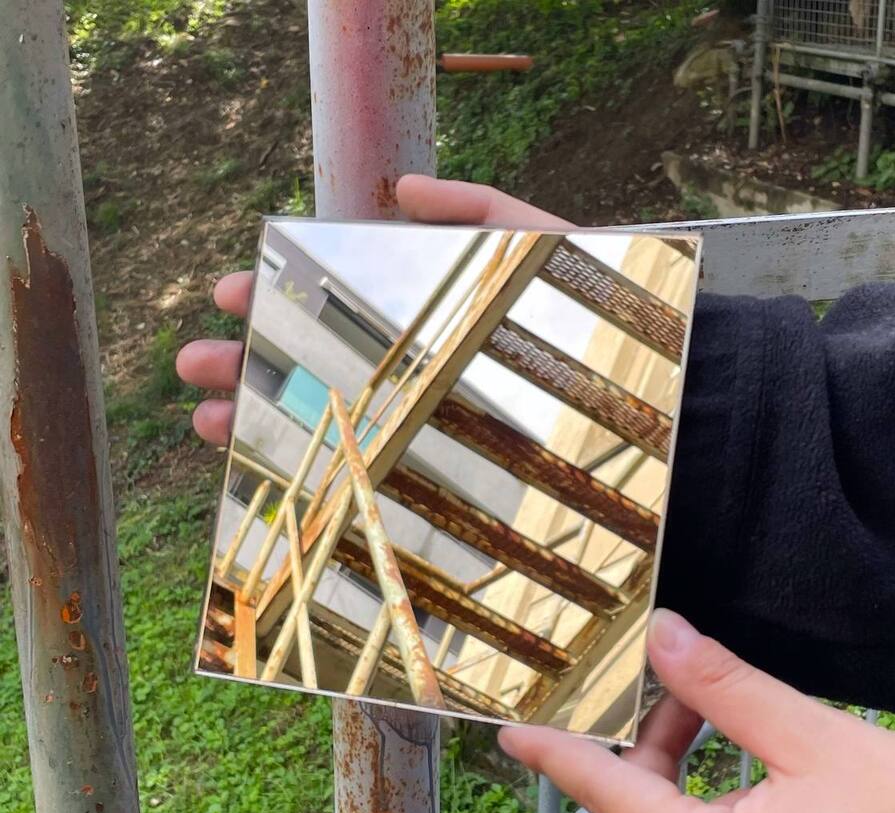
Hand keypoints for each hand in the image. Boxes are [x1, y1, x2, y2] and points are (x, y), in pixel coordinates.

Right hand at [176, 175, 571, 444]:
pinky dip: (308, 477)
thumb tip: (401, 190)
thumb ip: (474, 208)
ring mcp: (409, 422)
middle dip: (244, 363)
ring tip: (207, 422)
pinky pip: (356, 474)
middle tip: (196, 365)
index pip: (327, 305)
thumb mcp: (532, 241)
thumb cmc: (585, 313)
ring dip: (255, 421)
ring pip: (318, 423)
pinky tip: (265, 476)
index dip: (274, 297)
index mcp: (413, 315)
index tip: (228, 293)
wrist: (634, 390)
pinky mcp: (429, 471)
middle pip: (309, 365)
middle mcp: (401, 370)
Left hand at [499, 609, 894, 812]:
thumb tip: (666, 641)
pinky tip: (757, 806)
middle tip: (683, 708)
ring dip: (675, 805)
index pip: (607, 798)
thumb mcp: (816, 736)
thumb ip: (723, 688)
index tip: (516, 734)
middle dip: (636, 767)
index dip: (558, 757)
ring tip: (729, 744)